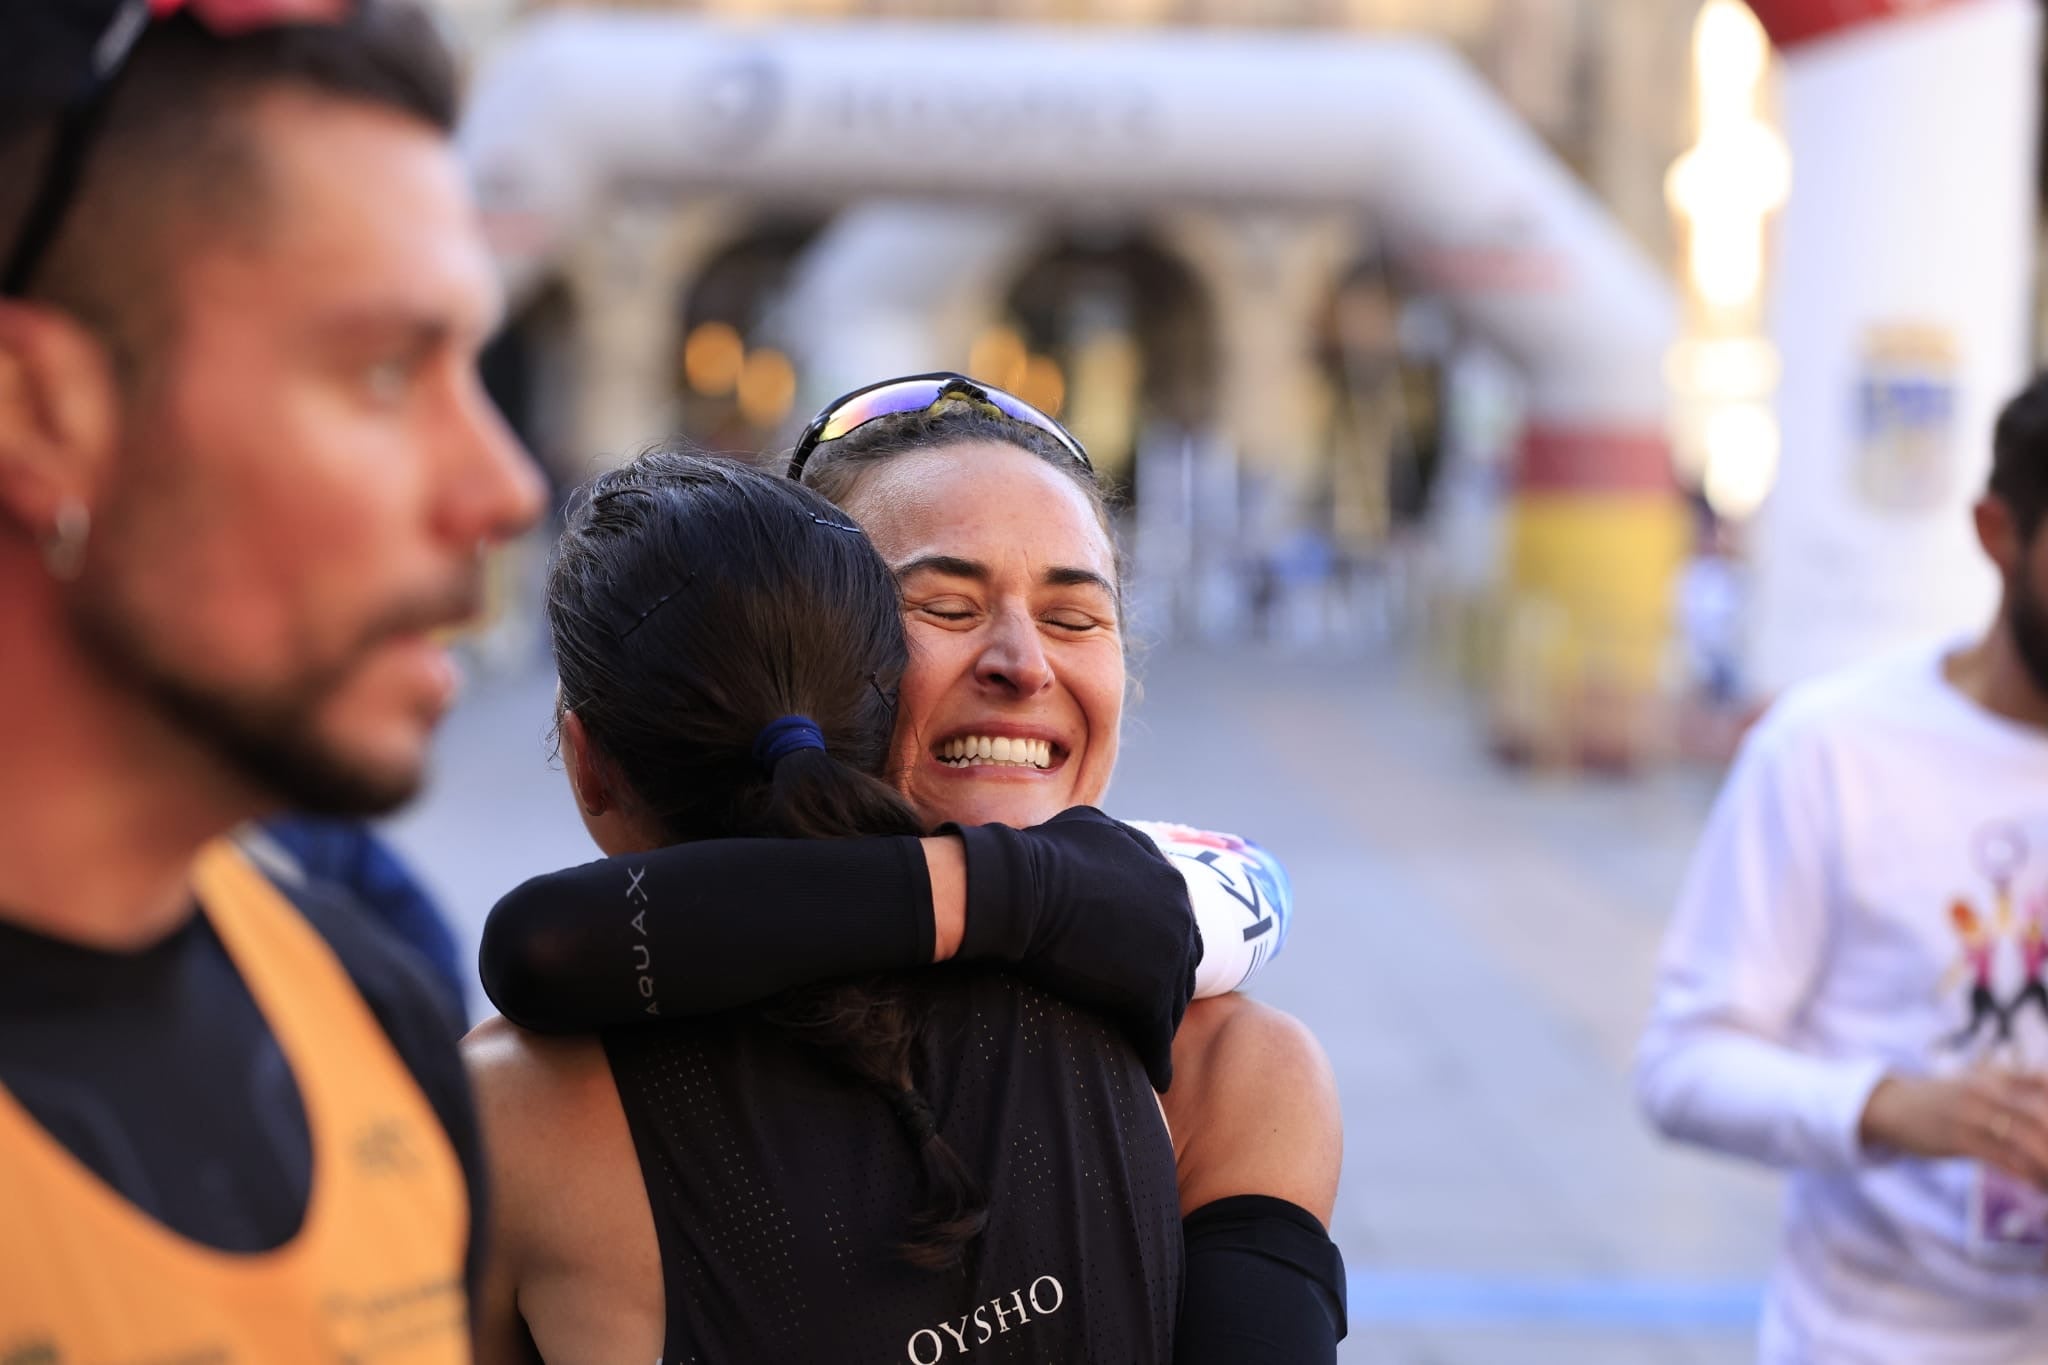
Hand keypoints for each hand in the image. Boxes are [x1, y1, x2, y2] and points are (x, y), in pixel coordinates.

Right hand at [946, 807, 1202, 1090]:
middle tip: (1148, 1010)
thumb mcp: (1087, 830)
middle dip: (1166, 982)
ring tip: (1148, 1047)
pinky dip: (1156, 1056)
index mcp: (1163, 871)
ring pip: (1173, 997)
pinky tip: (1155, 1076)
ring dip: (1160, 1020)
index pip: (1171, 918)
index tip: (1138, 966)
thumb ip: (1111, 844)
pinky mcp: (1150, 988)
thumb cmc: (1035, 860)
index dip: (1154, 944)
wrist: (1017, 890)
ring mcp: (1169, 947)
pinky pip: (1158, 1030)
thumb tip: (1101, 841)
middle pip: (1182, 957)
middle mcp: (1178, 906)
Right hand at [1860, 1069, 2047, 1185]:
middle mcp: (1987, 1089)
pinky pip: (2004, 1159)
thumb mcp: (1980, 1087)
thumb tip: (2043, 1116)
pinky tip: (2039, 1186)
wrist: (1893, 1107)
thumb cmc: (1945, 1102)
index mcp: (1998, 1075)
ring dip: (2047, 1163)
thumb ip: (2016, 1093)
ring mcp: (1972, 1113)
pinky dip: (2027, 1175)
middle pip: (2041, 1114)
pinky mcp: (1959, 1138)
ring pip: (2026, 1140)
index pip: (2044, 1083)